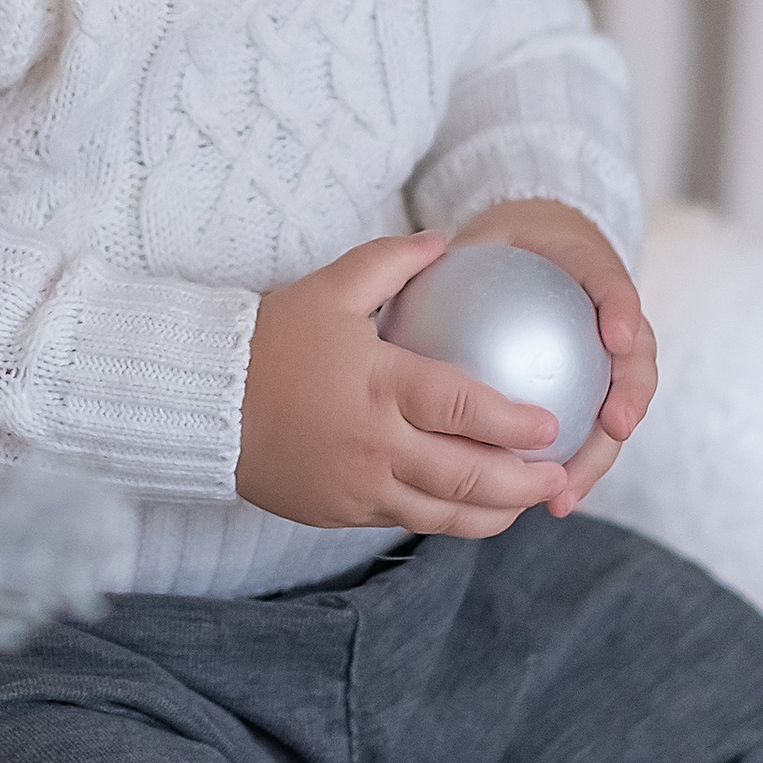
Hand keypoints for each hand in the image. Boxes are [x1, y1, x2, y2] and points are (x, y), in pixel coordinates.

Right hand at [235, 230, 580, 540]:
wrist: (203, 400)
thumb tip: (444, 240)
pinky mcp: (341, 512)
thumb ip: (391, 262)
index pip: (463, 408)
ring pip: (444, 514)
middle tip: (559, 471)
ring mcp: (358, 486)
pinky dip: (449, 520)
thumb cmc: (269, 340)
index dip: (514, 422)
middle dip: (525, 482)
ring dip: (495, 513)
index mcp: (379, 385)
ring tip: (530, 501)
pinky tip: (473, 510)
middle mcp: (375, 444)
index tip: (551, 423)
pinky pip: (407, 522)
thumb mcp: (330, 288)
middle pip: (467, 476)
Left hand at [449, 198, 655, 514]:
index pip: (615, 287)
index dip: (622, 312)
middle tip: (615, 427)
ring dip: (600, 456)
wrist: (537, 257)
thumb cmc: (508, 248)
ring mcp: (614, 367)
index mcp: (596, 274)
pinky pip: (587, 438)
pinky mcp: (597, 402)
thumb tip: (418, 257)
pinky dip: (572, 471)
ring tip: (568, 492)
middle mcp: (617, 325)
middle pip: (635, 363)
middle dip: (632, 397)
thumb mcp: (490, 236)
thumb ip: (464, 249)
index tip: (617, 339)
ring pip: (618, 412)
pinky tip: (547, 502)